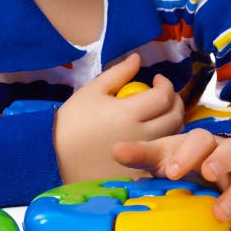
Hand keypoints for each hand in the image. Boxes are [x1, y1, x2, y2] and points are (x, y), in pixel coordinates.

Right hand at [54, 53, 184, 182]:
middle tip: (164, 95)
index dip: (166, 84)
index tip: (157, 80)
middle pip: (175, 117)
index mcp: (128, 112)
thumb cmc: (72, 121)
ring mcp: (141, 157)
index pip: (163, 96)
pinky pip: (160, 154)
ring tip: (158, 113)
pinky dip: (162, 142)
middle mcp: (140, 135)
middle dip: (175, 101)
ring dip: (172, 121)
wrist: (54, 155)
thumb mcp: (92, 90)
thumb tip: (138, 58)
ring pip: (172, 137)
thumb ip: (118, 73)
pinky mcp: (139, 172)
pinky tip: (151, 135)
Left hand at [112, 127, 230, 230]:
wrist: (217, 169)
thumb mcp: (164, 155)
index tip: (171, 171)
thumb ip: (142, 153)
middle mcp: (228, 156)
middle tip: (206, 173)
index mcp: (204, 142)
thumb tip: (116, 150)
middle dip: (220, 161)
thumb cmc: (187, 160)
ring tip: (219, 214)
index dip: (188, 153)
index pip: (200, 139)